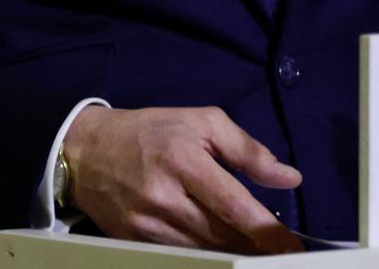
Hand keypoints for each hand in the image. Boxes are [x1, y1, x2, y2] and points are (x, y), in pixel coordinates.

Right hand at [62, 105, 303, 254]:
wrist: (86, 150)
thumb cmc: (151, 132)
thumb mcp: (201, 122)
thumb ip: (247, 150)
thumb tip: (289, 177)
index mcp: (184, 160)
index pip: (234, 204)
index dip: (267, 229)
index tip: (292, 246)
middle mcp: (164, 196)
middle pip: (222, 235)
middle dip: (256, 246)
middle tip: (281, 251)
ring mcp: (146, 224)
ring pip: (204, 251)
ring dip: (234, 253)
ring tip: (256, 251)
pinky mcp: (133, 241)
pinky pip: (180, 255)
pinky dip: (205, 255)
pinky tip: (222, 251)